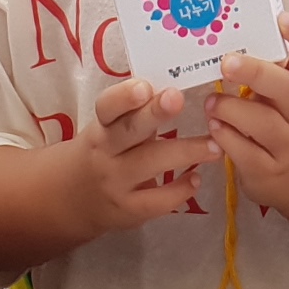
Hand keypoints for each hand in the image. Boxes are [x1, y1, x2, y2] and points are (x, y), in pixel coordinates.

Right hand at [70, 72, 214, 238]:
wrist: (72, 198)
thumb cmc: (106, 150)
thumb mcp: (111, 128)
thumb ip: (136, 109)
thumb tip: (179, 78)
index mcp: (103, 125)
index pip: (107, 107)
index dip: (124, 96)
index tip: (145, 86)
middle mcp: (105, 152)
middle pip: (129, 130)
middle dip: (154, 113)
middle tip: (178, 99)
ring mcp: (115, 183)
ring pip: (150, 164)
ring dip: (186, 152)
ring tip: (215, 146)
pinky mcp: (128, 210)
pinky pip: (156, 201)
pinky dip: (179, 190)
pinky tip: (196, 178)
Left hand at [207, 24, 288, 209]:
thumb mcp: (288, 102)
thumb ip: (268, 77)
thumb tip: (225, 38)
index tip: (283, 17)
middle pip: (287, 89)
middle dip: (256, 73)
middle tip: (228, 62)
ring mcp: (288, 146)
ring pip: (264, 123)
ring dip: (232, 109)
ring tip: (211, 103)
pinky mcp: (269, 173)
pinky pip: (247, 154)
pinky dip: (228, 139)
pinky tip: (215, 129)